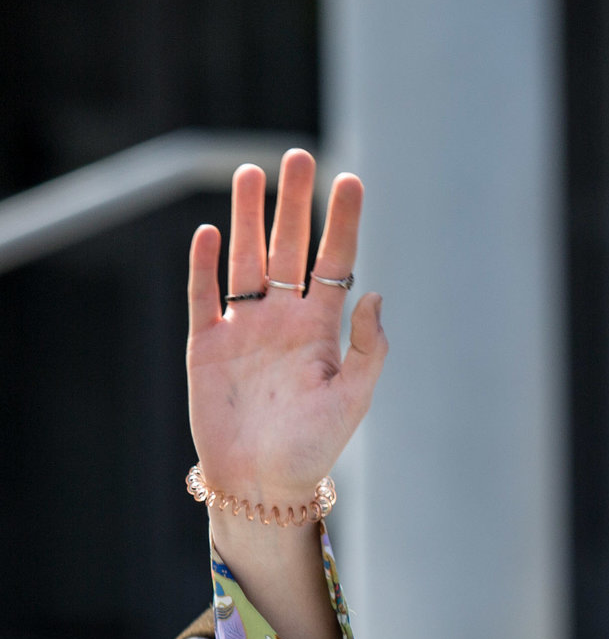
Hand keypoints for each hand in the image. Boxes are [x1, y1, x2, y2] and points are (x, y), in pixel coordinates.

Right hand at [186, 150, 385, 509]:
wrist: (264, 482)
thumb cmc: (314, 445)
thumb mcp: (352, 397)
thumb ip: (368, 346)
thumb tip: (373, 292)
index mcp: (322, 329)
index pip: (334, 262)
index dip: (342, 222)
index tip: (351, 180)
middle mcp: (283, 319)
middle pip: (287, 248)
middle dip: (293, 204)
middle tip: (296, 156)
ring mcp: (243, 328)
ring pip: (245, 260)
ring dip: (247, 218)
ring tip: (252, 173)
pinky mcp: (206, 343)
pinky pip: (204, 295)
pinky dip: (205, 264)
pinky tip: (211, 232)